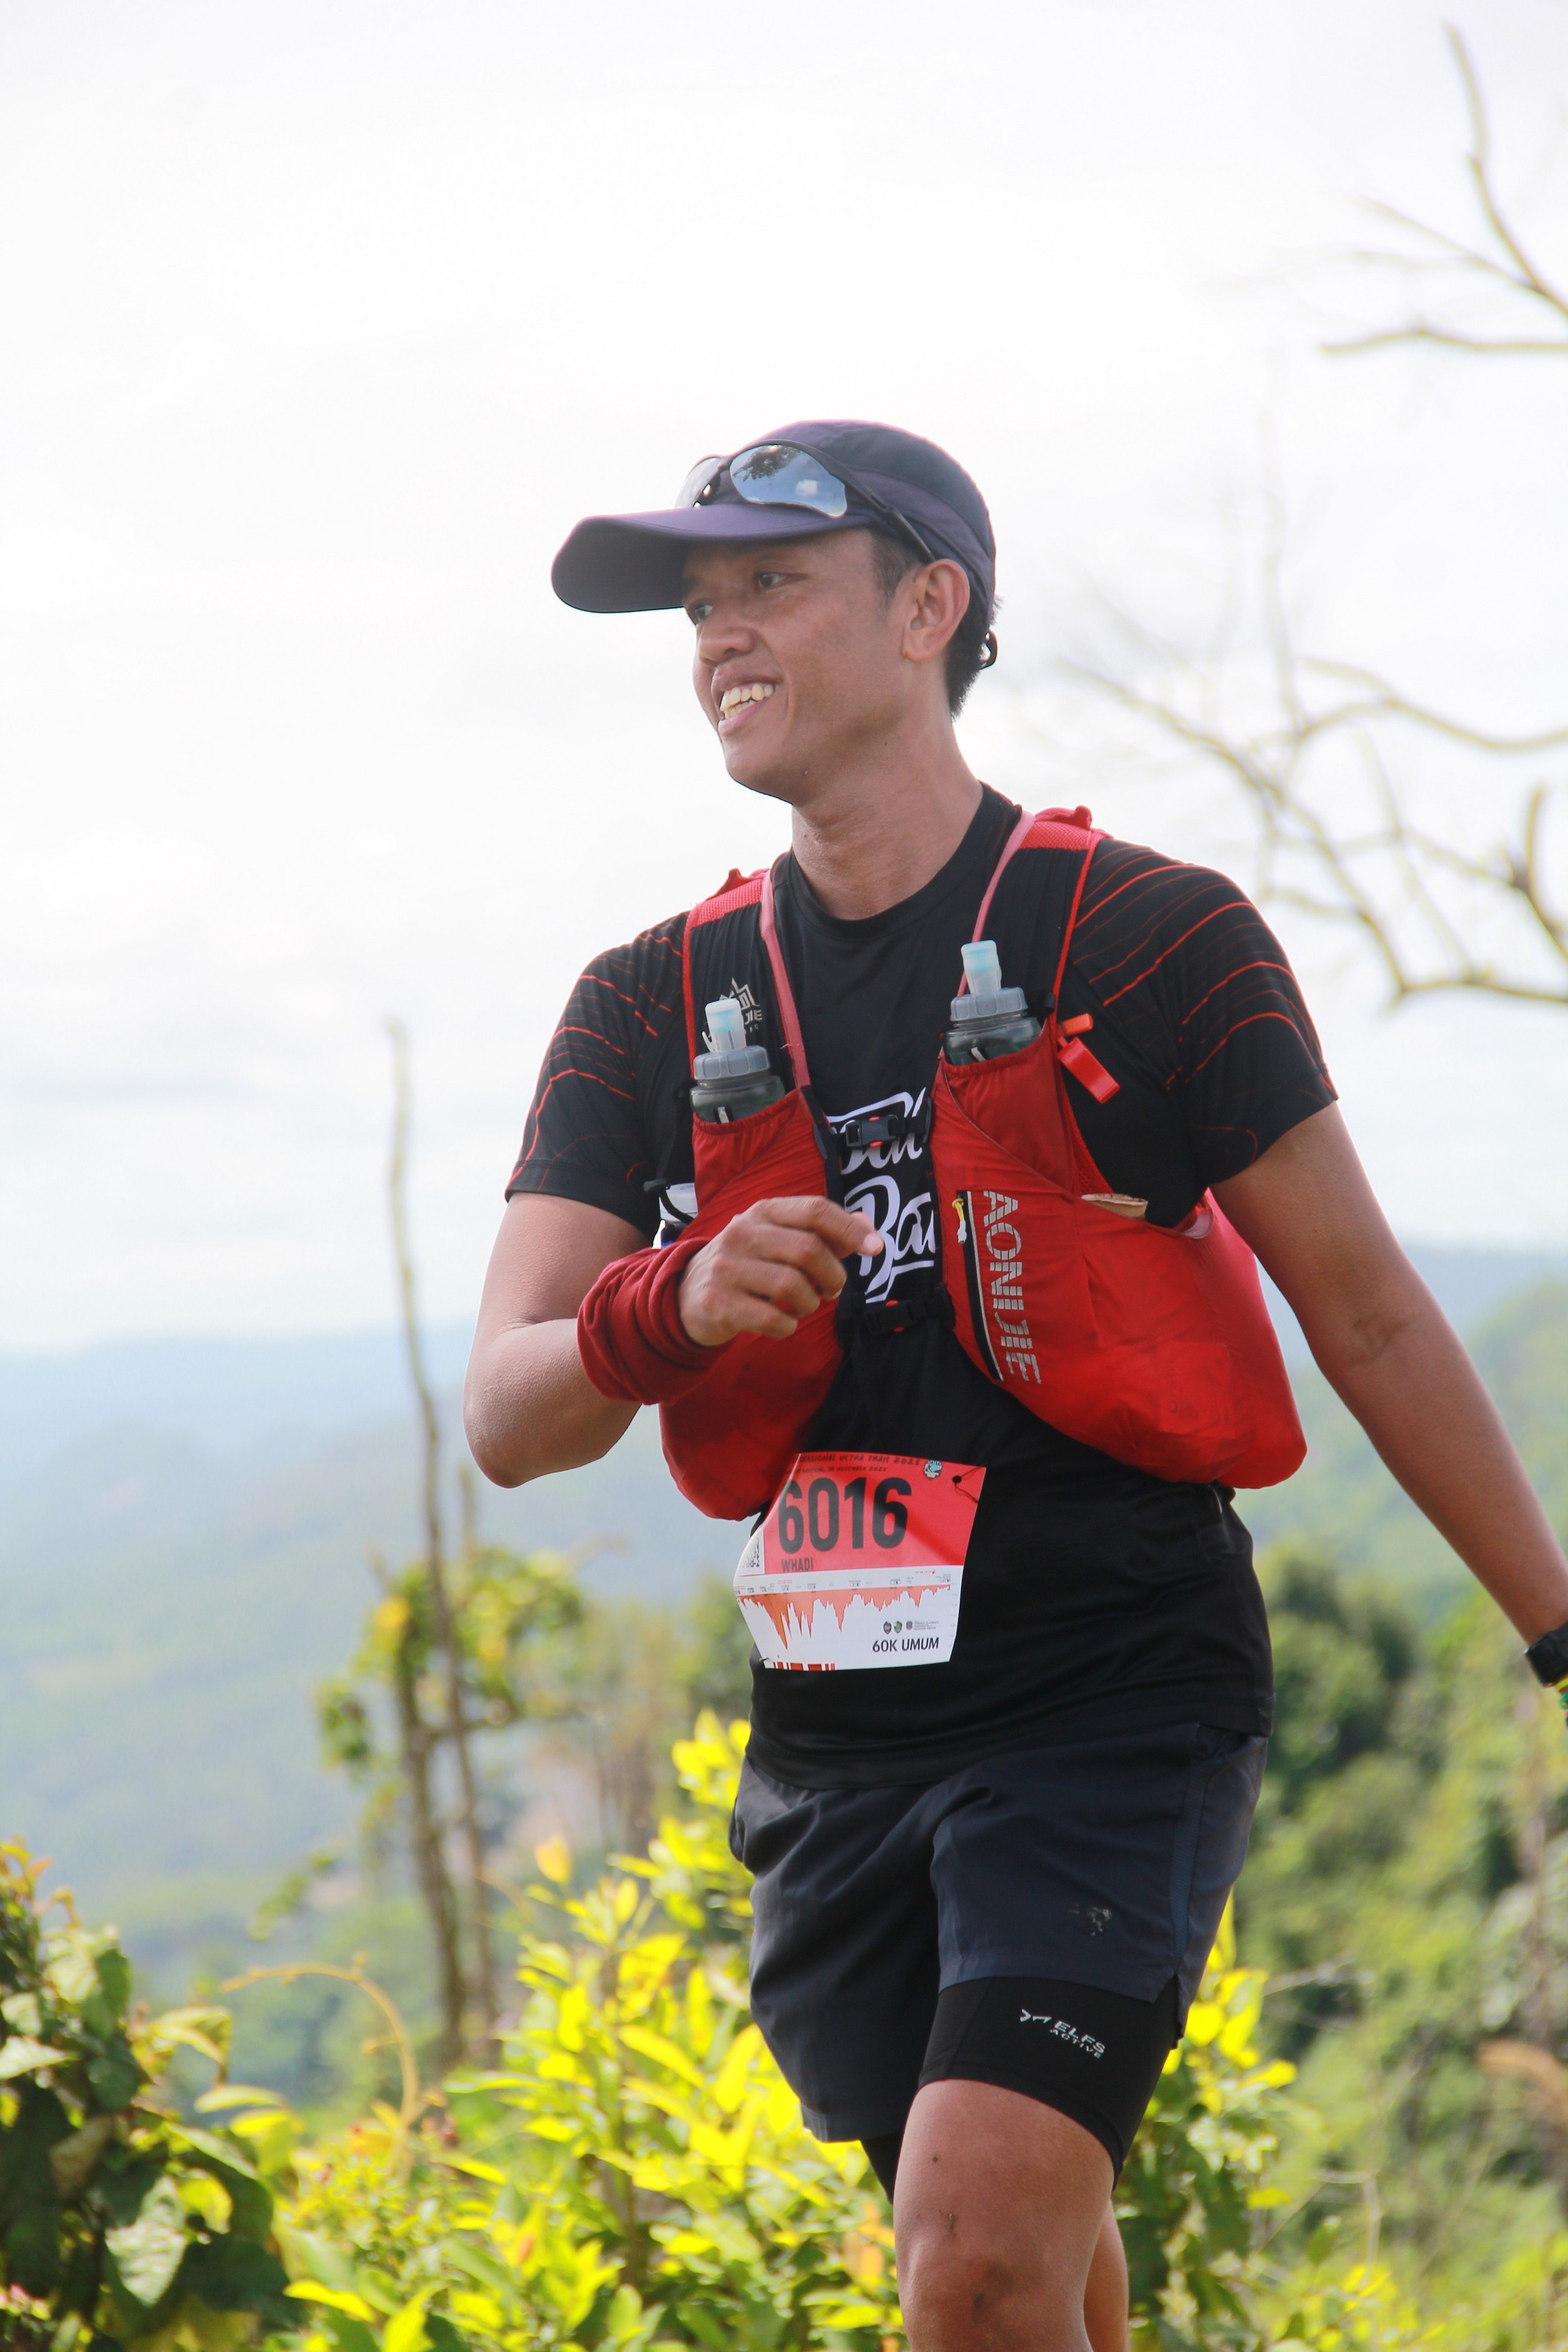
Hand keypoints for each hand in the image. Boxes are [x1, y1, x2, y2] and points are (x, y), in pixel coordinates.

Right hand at [678, 1196, 883, 1346]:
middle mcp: (742, 1232)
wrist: (686, 1295)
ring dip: (810, 1303)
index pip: (814, 1210)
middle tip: (832, 1290)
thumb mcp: (779, 1240)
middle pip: (808, 1250)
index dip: (850, 1229)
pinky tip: (782, 1323)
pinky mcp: (717, 1301)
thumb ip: (824, 1234)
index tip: (875, 1249)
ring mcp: (726, 1267)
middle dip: (833, 1276)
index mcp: (763, 1212)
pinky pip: (772, 1319)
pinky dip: (788, 1327)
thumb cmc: (747, 1265)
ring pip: (793, 1286)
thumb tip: (868, 1230)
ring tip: (804, 1306)